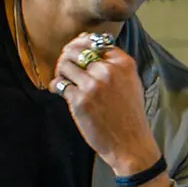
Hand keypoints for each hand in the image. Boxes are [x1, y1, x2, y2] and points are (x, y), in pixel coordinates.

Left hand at [55, 33, 161, 180]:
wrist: (131, 143)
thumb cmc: (129, 115)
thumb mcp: (131, 83)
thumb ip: (114, 65)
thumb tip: (88, 45)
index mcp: (123, 64)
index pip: (96, 42)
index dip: (82, 44)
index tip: (76, 51)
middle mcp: (108, 71)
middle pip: (77, 50)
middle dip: (67, 55)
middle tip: (64, 65)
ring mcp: (93, 85)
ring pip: (65, 65)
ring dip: (60, 71)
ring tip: (62, 79)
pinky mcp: (80, 100)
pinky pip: (60, 85)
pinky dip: (56, 86)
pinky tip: (59, 91)